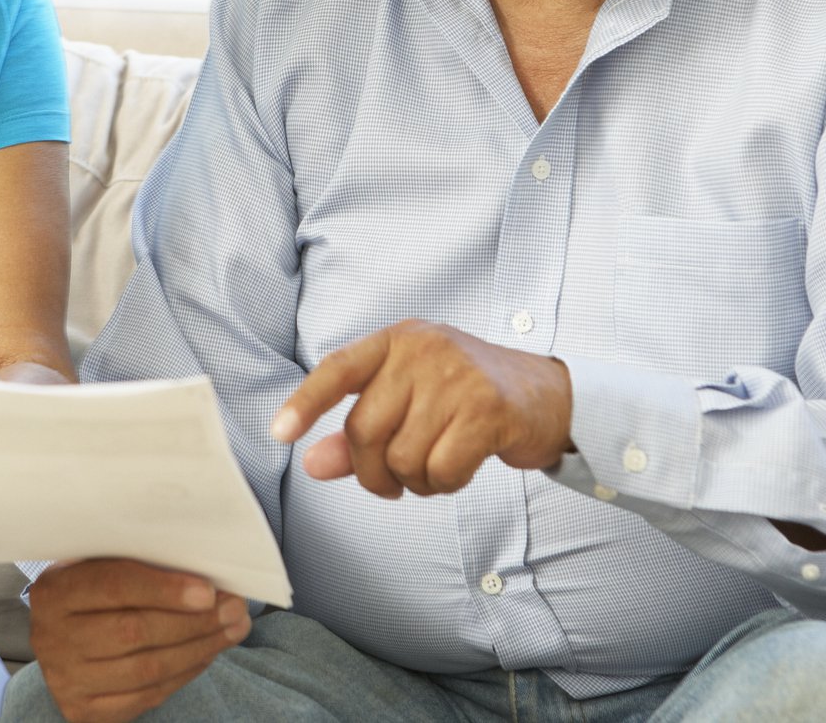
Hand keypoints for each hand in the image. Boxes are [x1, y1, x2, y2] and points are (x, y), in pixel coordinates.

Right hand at [27, 559, 249, 722]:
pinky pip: (145, 697)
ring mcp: (66, 679)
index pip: (114, 586)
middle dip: (194, 621)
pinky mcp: (83, 710)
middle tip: (235, 609)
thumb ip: (141, 563)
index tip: (208, 591)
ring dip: (199, 649)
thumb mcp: (101, 564)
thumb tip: (204, 574)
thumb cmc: (94, 590)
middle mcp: (53, 638)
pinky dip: (183, 675)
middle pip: (134, 632)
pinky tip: (205, 655)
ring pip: (145, 669)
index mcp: (56, 591)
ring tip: (232, 630)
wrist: (61, 636)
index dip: (164, 589)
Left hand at [270, 319, 573, 497]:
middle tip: (393, 483)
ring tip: (436, 467)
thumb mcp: (410, 403)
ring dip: (414, 481)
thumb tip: (312, 463)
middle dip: (372, 473)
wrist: (546, 397)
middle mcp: (423, 350)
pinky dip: (444, 484)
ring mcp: (457, 376)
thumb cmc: (468, 399)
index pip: (338, 369)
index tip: (279, 434)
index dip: (305, 403)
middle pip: (365, 430)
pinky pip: (441, 469)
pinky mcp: (487, 408)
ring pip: (402, 457)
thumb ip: (360, 434)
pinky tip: (460, 467)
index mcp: (397, 341)